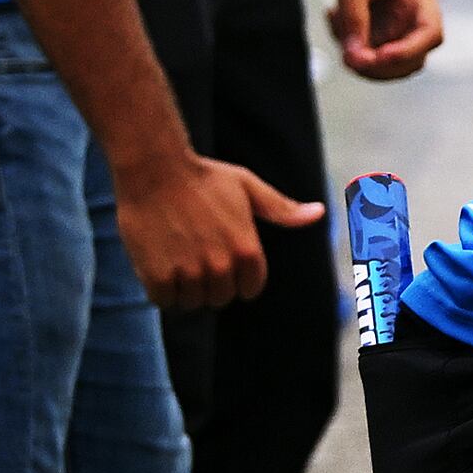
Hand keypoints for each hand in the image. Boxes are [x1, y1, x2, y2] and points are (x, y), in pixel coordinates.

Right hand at [118, 146, 318, 310]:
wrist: (154, 170)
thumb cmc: (203, 177)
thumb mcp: (249, 188)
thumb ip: (282, 209)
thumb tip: (318, 213)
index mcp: (248, 250)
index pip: (250, 289)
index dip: (237, 280)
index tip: (223, 265)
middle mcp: (221, 265)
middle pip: (220, 298)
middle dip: (210, 284)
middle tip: (195, 258)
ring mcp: (189, 271)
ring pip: (192, 302)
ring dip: (184, 288)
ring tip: (176, 260)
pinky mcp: (157, 274)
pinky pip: (164, 300)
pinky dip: (161, 290)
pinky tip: (159, 267)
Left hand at [318, 0, 444, 79]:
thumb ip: (354, 16)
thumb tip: (354, 56)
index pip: (430, 35)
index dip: (409, 51)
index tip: (379, 55)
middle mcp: (414, 19)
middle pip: (412, 61)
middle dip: (380, 66)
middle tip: (347, 55)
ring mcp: (397, 29)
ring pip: (387, 65)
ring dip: (360, 57)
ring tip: (336, 19)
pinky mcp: (379, 33)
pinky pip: (366, 55)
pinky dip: (348, 46)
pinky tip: (334, 15)